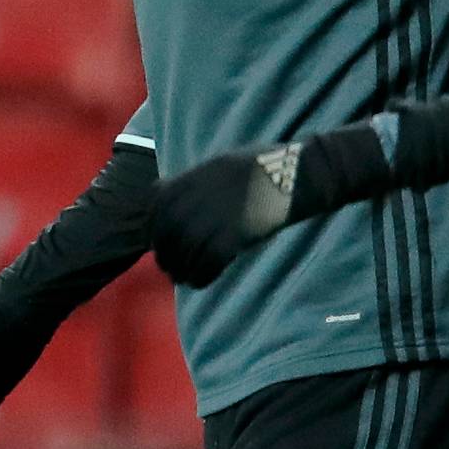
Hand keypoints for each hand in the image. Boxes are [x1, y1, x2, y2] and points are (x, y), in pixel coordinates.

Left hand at [150, 148, 292, 287]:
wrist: (297, 173)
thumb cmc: (261, 169)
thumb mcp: (217, 166)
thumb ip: (193, 185)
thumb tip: (175, 209)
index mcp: (189, 179)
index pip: (154, 209)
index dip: (152, 231)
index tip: (155, 244)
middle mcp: (195, 198)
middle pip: (166, 234)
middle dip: (164, 255)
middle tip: (169, 269)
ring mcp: (213, 217)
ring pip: (184, 253)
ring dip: (180, 270)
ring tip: (183, 279)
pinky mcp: (233, 235)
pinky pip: (207, 263)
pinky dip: (200, 277)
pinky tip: (200, 282)